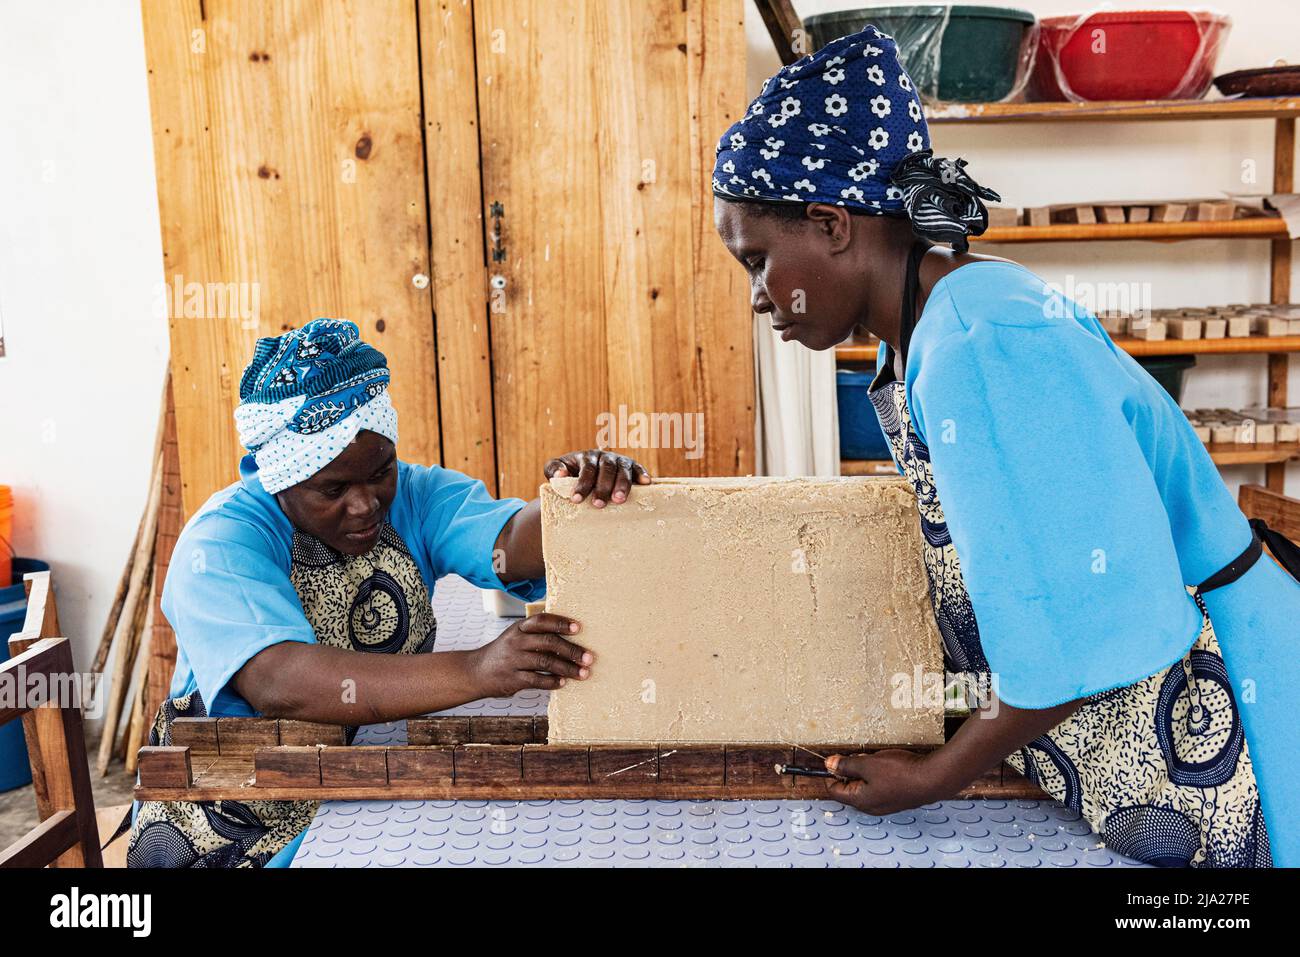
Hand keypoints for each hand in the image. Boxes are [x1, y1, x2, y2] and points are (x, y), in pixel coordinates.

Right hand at [466, 613, 593, 698]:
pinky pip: (537, 680)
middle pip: (548, 642)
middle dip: (571, 650)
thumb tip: (572, 634)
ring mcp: (514, 661)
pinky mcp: (513, 679)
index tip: (578, 627)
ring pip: (545, 663)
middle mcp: (516, 642)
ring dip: (568, 668)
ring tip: (584, 673)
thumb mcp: (516, 636)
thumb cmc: (505, 652)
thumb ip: (537, 634)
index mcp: (519, 628)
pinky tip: (564, 683)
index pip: (541, 621)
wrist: (476, 672)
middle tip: (589, 657)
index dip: (560, 622)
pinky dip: (552, 682)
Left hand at [543, 450, 650, 507]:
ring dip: (622, 484)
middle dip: (603, 487)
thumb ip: (554, 470)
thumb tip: (560, 475)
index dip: (582, 484)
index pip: (586, 469)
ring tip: (619, 500)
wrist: (586, 474)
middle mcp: (604, 457)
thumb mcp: (557, 469)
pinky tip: (646, 483)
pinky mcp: (632, 466)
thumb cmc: (570, 475)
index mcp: (587, 457)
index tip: (576, 499)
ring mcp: (620, 460)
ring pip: (623, 469)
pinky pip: (638, 468)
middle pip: (606, 469)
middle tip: (598, 504)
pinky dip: (642, 474)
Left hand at [824, 749, 946, 815]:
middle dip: (850, 771)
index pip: (834, 790)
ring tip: (874, 759)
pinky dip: (878, 775)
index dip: (831, 773)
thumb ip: (846, 765)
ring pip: (865, 786)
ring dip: (865, 772)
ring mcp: (885, 804)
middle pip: (850, 789)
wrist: (933, 778)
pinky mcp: (896, 798)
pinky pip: (879, 787)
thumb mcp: (868, 764)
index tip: (833, 760)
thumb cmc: (901, 773)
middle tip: (858, 757)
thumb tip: (829, 764)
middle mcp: (871, 807)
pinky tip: (887, 765)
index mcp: (860, 801)